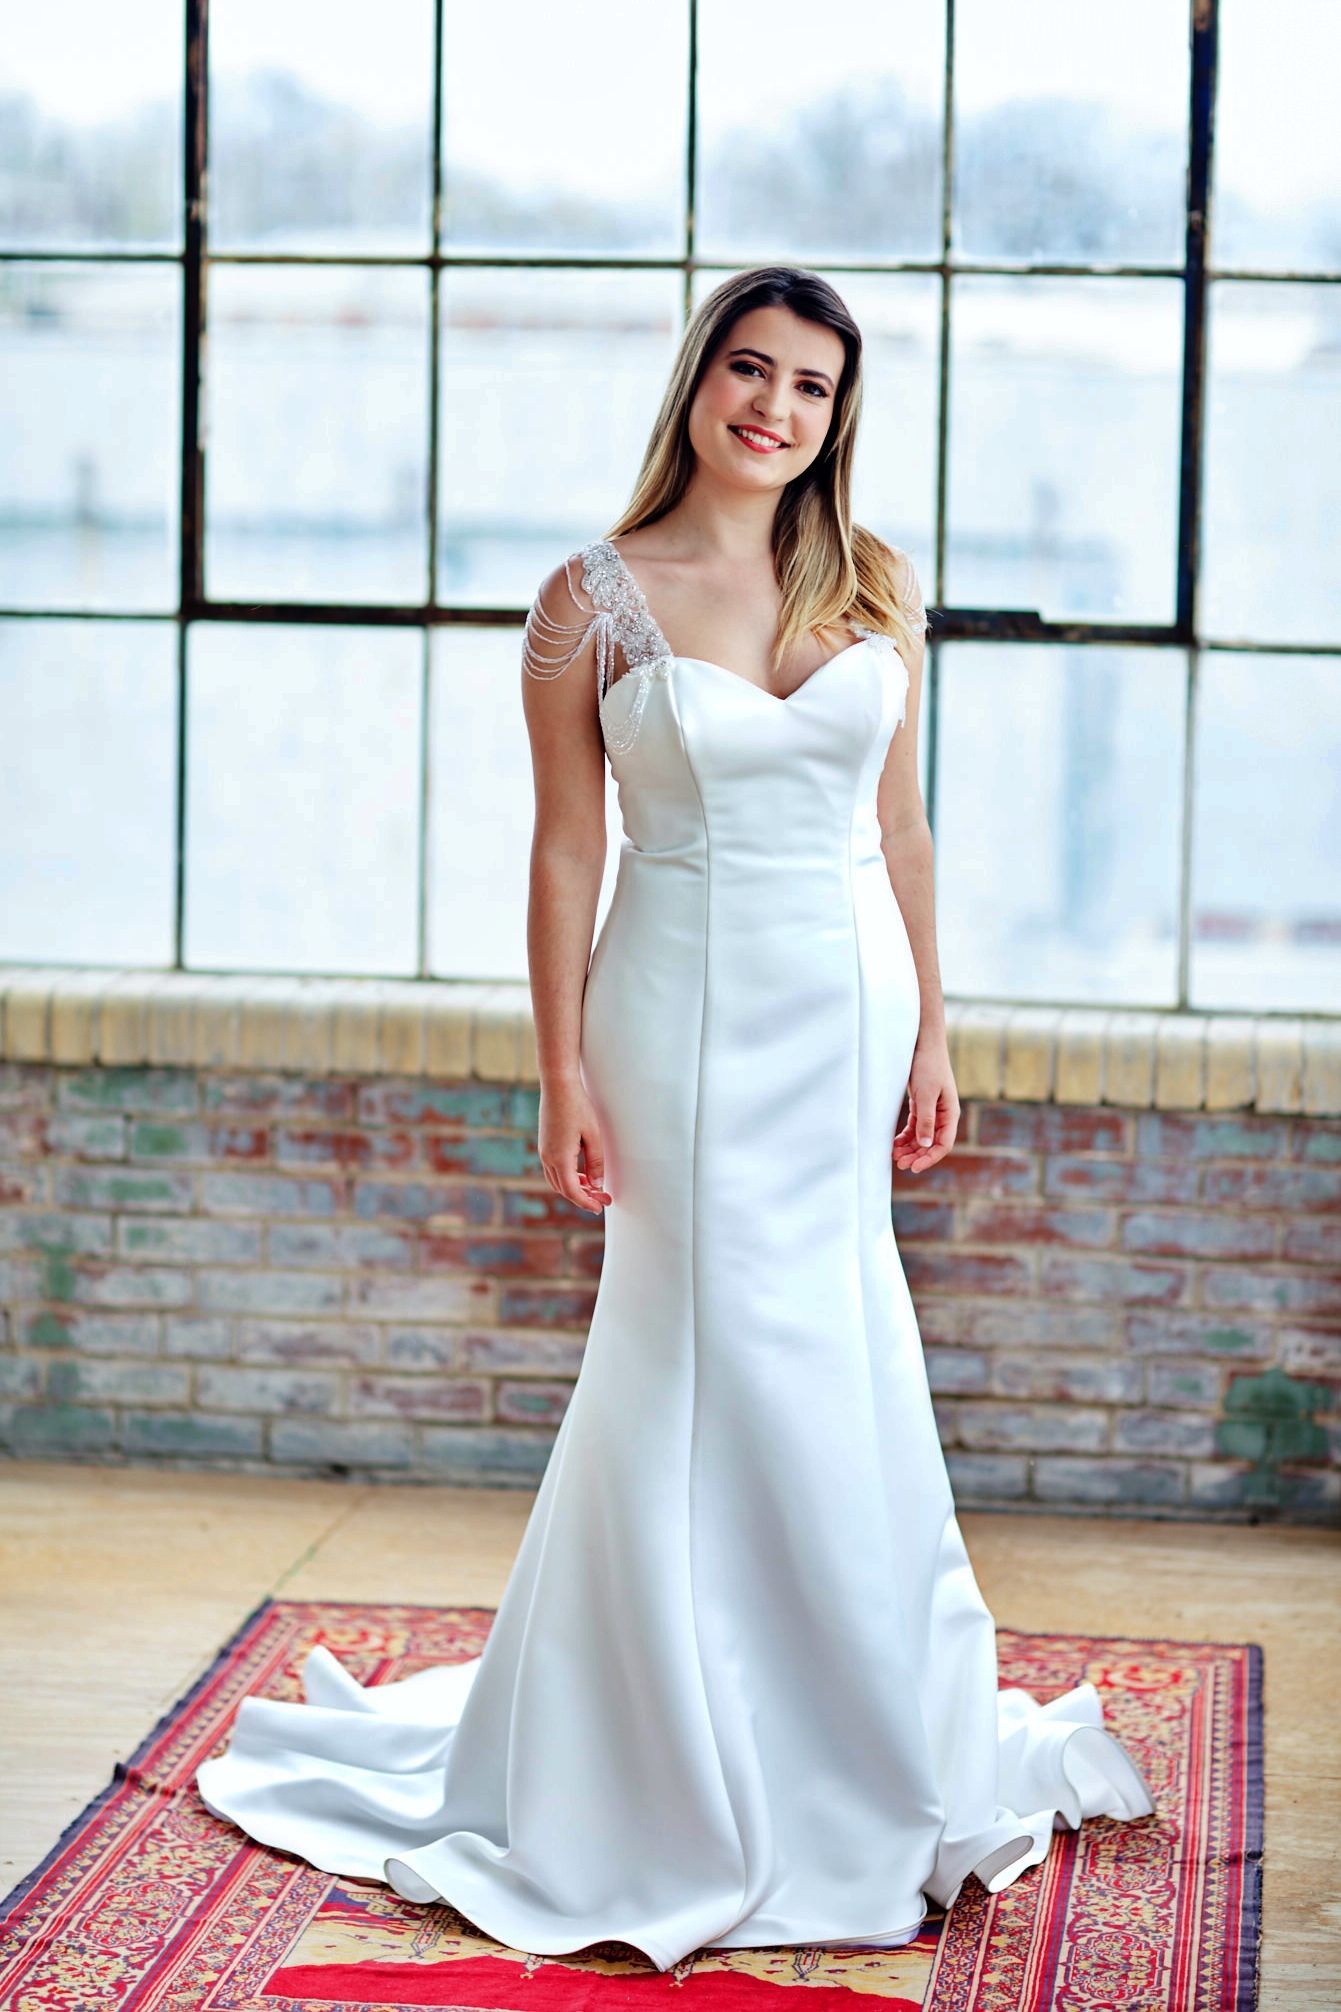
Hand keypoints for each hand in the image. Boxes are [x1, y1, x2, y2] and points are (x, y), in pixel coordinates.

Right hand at [538, 1077, 612, 1213]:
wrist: (558, 1086)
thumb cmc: (578, 1107)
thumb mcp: (593, 1135)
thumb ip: (596, 1162)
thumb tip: (597, 1184)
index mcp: (559, 1158)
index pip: (572, 1191)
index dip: (586, 1202)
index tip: (600, 1206)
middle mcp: (547, 1157)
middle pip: (563, 1189)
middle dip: (583, 1197)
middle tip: (603, 1198)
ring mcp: (543, 1151)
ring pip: (557, 1180)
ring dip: (575, 1187)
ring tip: (594, 1187)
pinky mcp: (544, 1144)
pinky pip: (554, 1169)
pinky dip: (568, 1176)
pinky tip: (582, 1173)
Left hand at [892, 1034, 959, 1174]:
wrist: (923, 1044)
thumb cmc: (928, 1066)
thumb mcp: (926, 1093)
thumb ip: (926, 1119)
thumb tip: (927, 1144)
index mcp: (950, 1114)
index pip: (943, 1144)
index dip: (930, 1158)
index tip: (914, 1167)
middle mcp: (943, 1115)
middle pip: (931, 1144)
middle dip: (917, 1156)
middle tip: (900, 1164)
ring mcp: (932, 1111)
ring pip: (922, 1137)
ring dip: (910, 1148)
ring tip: (894, 1156)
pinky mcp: (921, 1106)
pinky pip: (914, 1128)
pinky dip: (905, 1137)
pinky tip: (895, 1144)